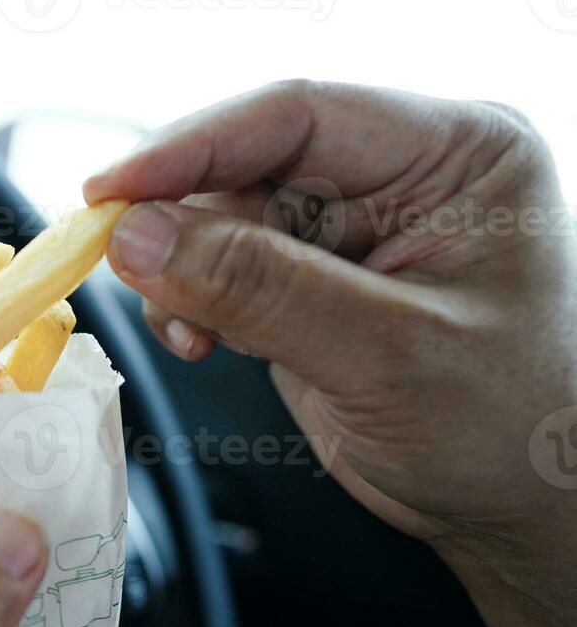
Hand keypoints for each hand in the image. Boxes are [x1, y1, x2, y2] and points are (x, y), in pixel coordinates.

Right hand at [86, 80, 576, 626]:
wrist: (515, 511)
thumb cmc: (506, 429)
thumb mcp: (385, 353)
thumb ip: (260, 289)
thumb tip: (139, 237)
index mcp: (451, 152)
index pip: (298, 115)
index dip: (193, 146)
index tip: (110, 191)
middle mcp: (395, 177)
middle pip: (246, 163)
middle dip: (179, 220)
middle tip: (126, 270)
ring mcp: (346, 232)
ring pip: (218, 218)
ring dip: (181, 272)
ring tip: (190, 333)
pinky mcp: (307, 284)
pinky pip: (218, 270)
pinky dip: (189, 303)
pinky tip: (200, 341)